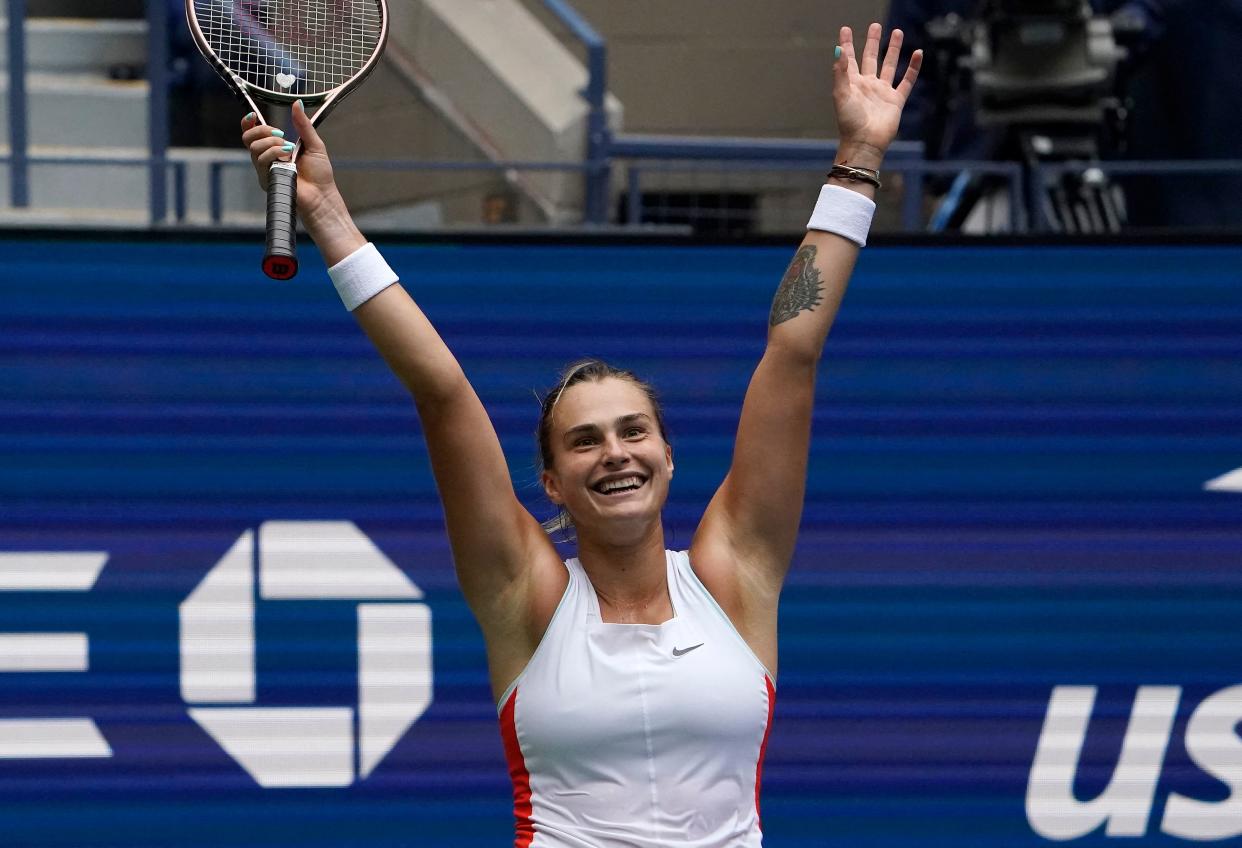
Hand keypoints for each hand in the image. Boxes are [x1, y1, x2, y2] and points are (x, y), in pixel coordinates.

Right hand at [240, 102, 363, 263]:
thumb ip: (303, 125)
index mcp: (275, 149)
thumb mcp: (313, 144)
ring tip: (289, 150)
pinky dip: (274, 154)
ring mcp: (265, 170)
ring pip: (254, 148)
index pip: (253, 134)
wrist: (323, 196)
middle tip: (281, 134)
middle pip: (248, 138)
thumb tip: (297, 103)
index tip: (253, 115)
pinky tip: (288, 159)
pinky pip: (261, 161)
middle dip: (262, 130)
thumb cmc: (320, 175)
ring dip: (272, 144)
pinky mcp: (266, 180)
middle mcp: (266, 159)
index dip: (248, 123)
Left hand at [832, 23, 921, 167]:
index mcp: (852, 84)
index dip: (847, 44)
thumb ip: (840, 72)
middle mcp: (867, 86)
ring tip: (897, 32)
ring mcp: (882, 92)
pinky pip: (906, 81)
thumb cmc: (849, 121)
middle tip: (876, 25)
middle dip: (873, 42)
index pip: (849, 59)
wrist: (865, 142)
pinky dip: (912, 67)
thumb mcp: (840, 94)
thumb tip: (838, 50)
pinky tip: (917, 53)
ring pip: (889, 65)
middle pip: (871, 57)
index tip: (845, 29)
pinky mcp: (896, 101)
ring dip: (893, 49)